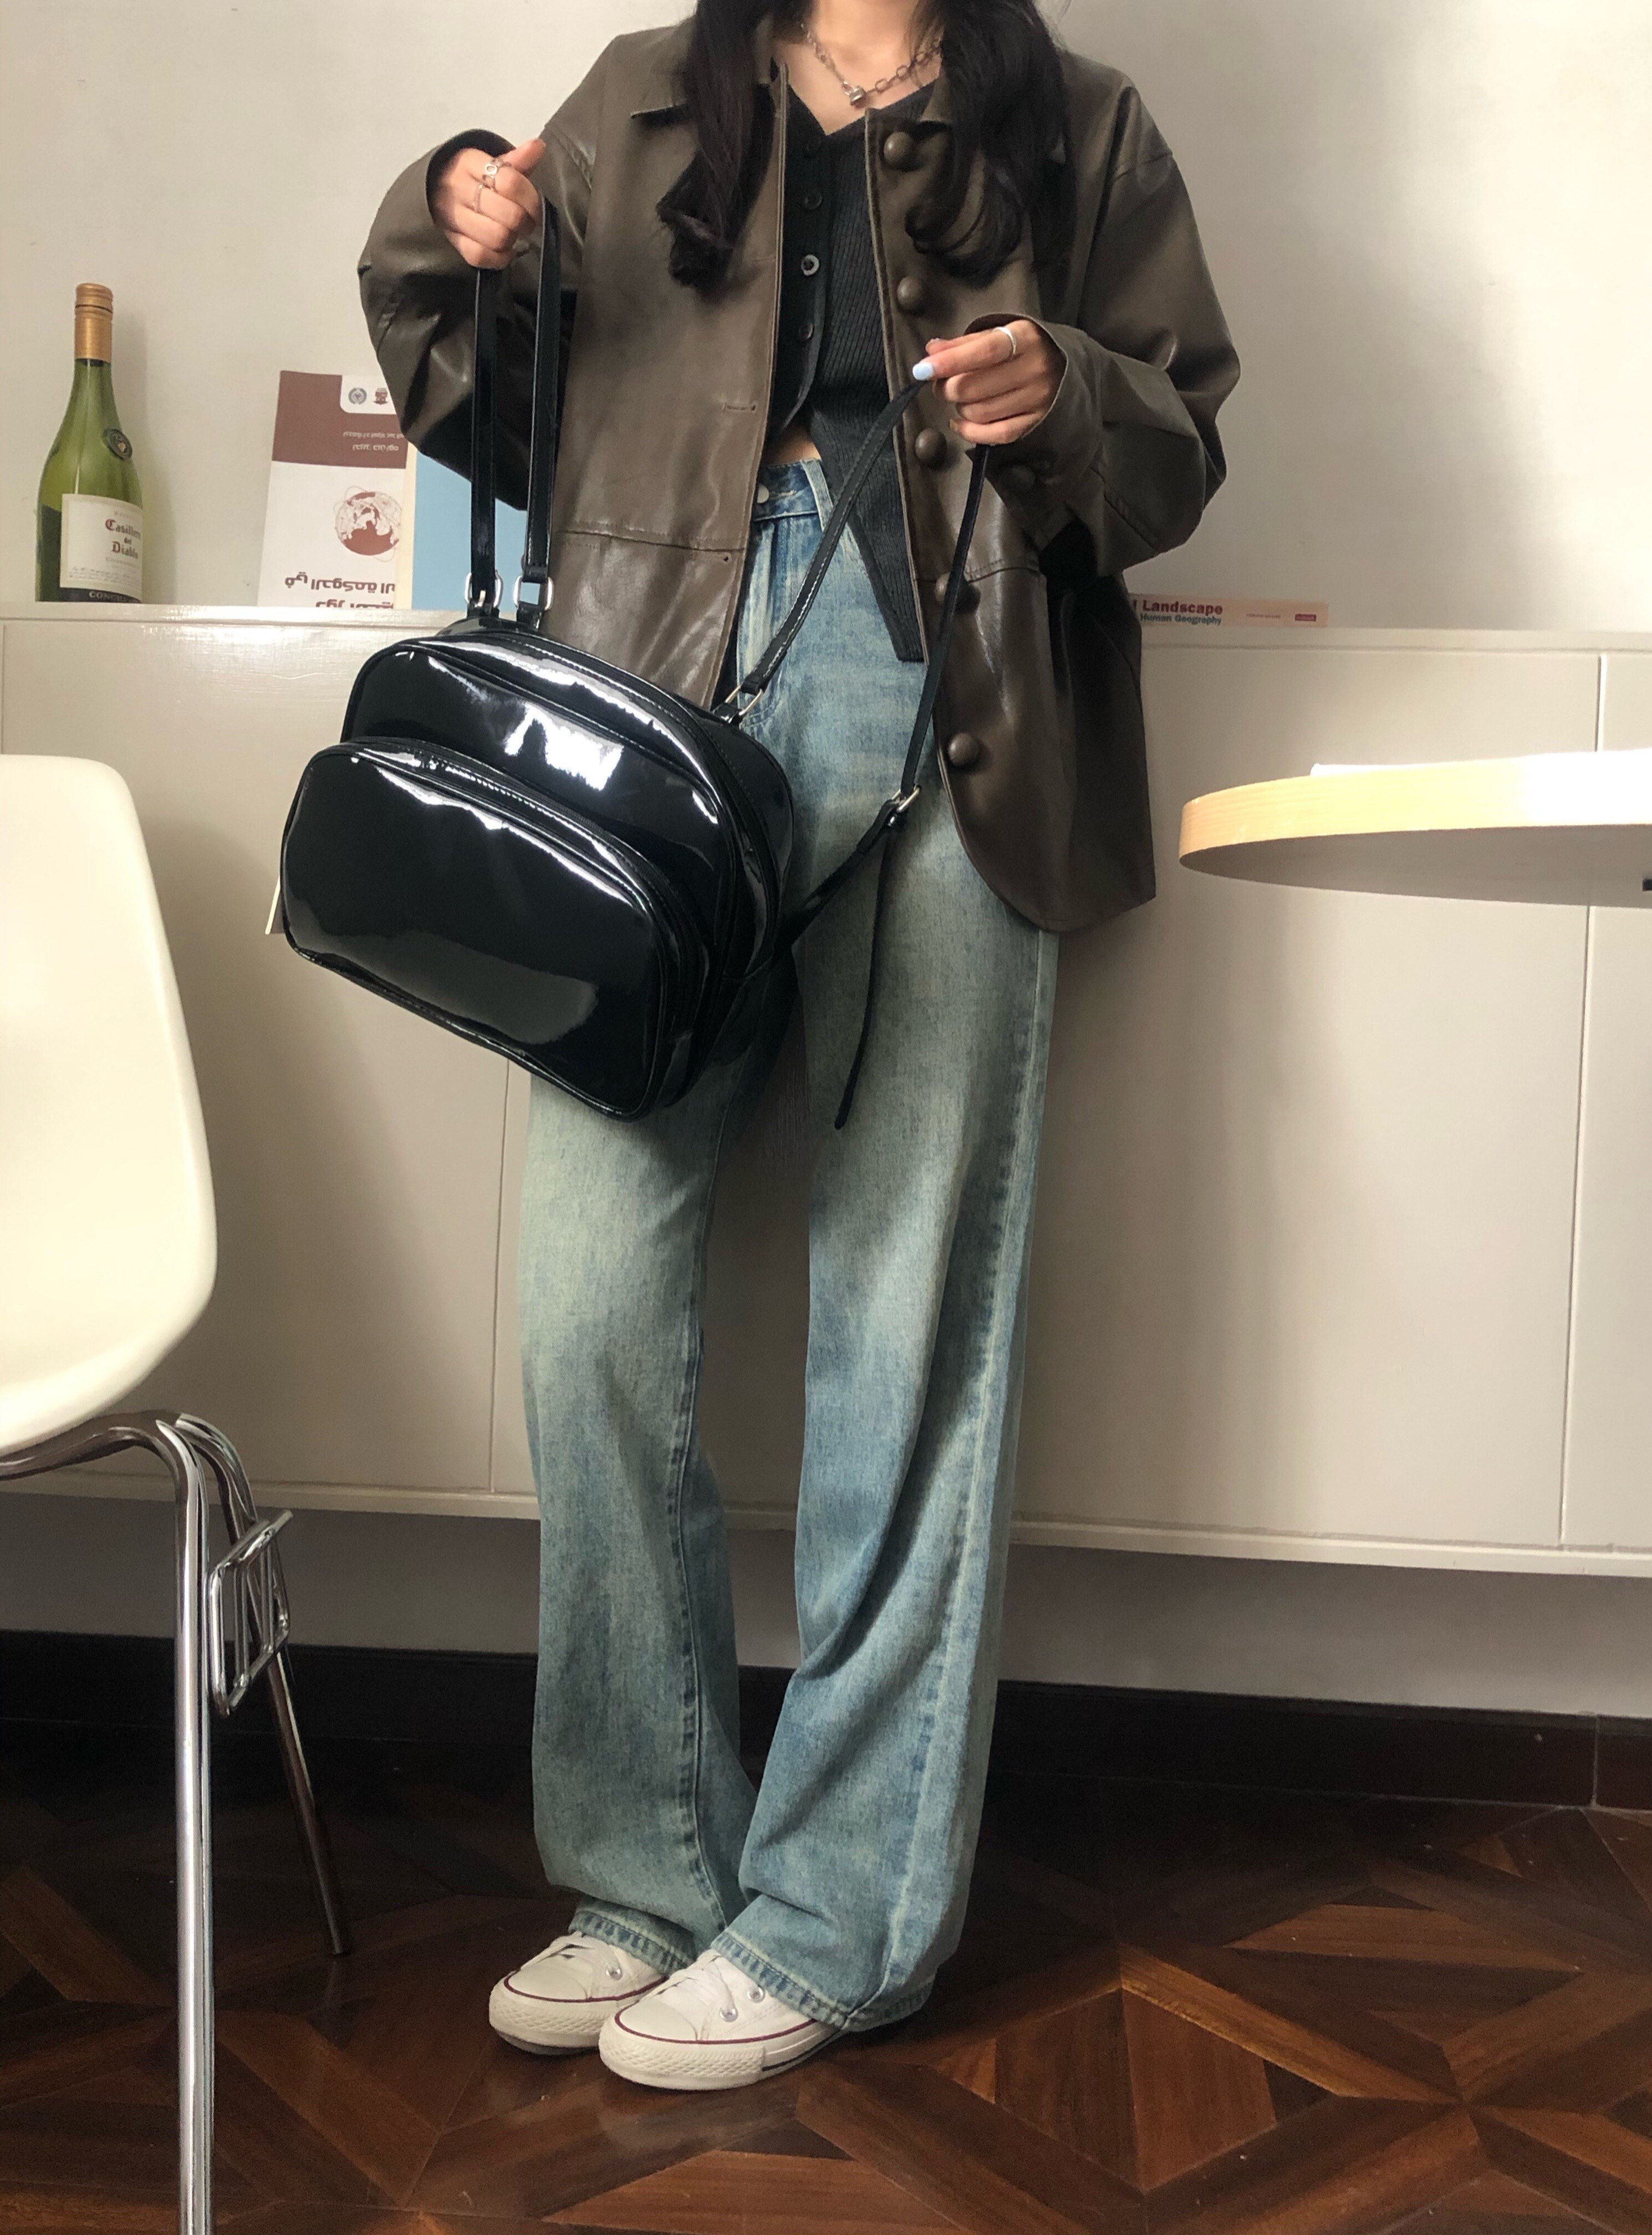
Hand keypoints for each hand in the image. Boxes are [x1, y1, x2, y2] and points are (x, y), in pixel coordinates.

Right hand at [431, 137, 546, 268]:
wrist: (434, 188)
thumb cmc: (473, 176)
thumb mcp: (492, 162)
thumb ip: (517, 160)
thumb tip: (538, 147)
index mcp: (469, 163)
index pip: (510, 182)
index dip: (531, 199)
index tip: (536, 207)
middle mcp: (459, 189)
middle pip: (508, 214)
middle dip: (525, 222)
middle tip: (527, 222)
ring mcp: (453, 217)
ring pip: (497, 237)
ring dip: (513, 239)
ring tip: (514, 233)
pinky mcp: (453, 241)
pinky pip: (480, 256)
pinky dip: (499, 258)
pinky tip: (505, 250)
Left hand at [918, 319, 1063, 444]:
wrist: (1065, 364)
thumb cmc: (1022, 346)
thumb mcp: (997, 333)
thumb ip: (963, 344)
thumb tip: (931, 352)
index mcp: (1024, 338)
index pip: (982, 352)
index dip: (949, 362)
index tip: (922, 369)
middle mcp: (1034, 369)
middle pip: (974, 387)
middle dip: (947, 388)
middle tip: (941, 384)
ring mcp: (1037, 398)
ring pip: (979, 413)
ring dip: (959, 408)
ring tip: (960, 399)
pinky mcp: (1035, 422)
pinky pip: (995, 434)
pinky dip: (970, 431)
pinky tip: (960, 422)